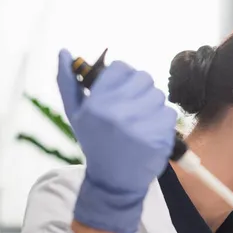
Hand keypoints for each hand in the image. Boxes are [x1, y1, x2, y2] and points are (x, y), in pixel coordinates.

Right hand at [57, 49, 176, 232]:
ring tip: (139, 122)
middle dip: (138, 90)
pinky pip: (169, 114)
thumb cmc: (95, 143)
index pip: (122, 67)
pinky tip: (149, 132)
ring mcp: (142, 126)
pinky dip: (162, 121)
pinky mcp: (160, 138)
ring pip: (158, 95)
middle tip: (131, 108)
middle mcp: (119, 113)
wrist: (113, 180)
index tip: (120, 91)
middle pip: (143, 78)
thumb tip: (63, 51)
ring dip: (151, 105)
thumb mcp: (75, 114)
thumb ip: (68, 81)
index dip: (123, 78)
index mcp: (97, 104)